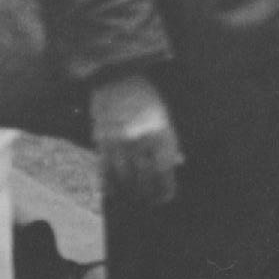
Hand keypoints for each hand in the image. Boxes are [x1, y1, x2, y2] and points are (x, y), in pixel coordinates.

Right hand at [85, 73, 180, 206]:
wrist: (117, 77)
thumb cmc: (146, 98)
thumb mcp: (165, 117)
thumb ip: (170, 142)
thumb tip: (177, 165)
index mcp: (160, 133)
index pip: (164, 170)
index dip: (165, 188)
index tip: (166, 198)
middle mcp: (139, 139)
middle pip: (144, 178)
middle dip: (148, 194)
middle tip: (151, 201)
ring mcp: (118, 140)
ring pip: (123, 177)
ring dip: (129, 191)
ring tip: (134, 198)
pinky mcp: (100, 139)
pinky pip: (104, 168)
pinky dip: (109, 182)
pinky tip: (113, 190)